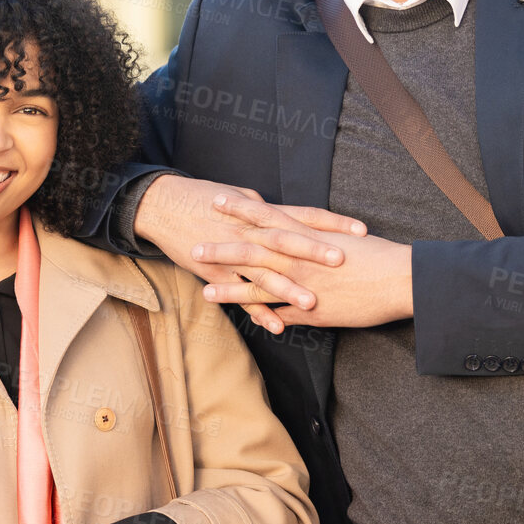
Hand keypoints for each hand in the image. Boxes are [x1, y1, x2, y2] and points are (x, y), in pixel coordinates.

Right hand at [134, 175, 365, 331]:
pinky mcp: (216, 274)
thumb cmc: (203, 198)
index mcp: (262, 211)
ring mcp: (232, 254)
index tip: (360, 230)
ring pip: (264, 273)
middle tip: (342, 261)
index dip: (332, 223)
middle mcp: (250, 232)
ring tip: (313, 302)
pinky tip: (276, 326)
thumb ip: (268, 210)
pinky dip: (258, 311)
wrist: (163, 206)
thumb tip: (288, 215)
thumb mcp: (241, 197)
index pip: (304, 215)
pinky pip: (240, 296)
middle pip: (286, 241)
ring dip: (288, 289)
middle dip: (314, 251)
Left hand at [196, 194, 413, 329]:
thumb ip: (318, 241)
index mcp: (307, 235)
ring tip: (205, 288)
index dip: (241, 208)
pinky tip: (242, 321)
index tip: (218, 200)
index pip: (267, 216)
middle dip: (222, 247)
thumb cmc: (379, 255)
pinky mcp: (314, 307)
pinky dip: (261, 316)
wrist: (402, 277)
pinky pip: (281, 313)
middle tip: (194, 244)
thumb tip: (304, 241)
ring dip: (230, 286)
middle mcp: (301, 256)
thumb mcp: (344, 239)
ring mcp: (304, 282)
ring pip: (259, 282)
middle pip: (253, 248)